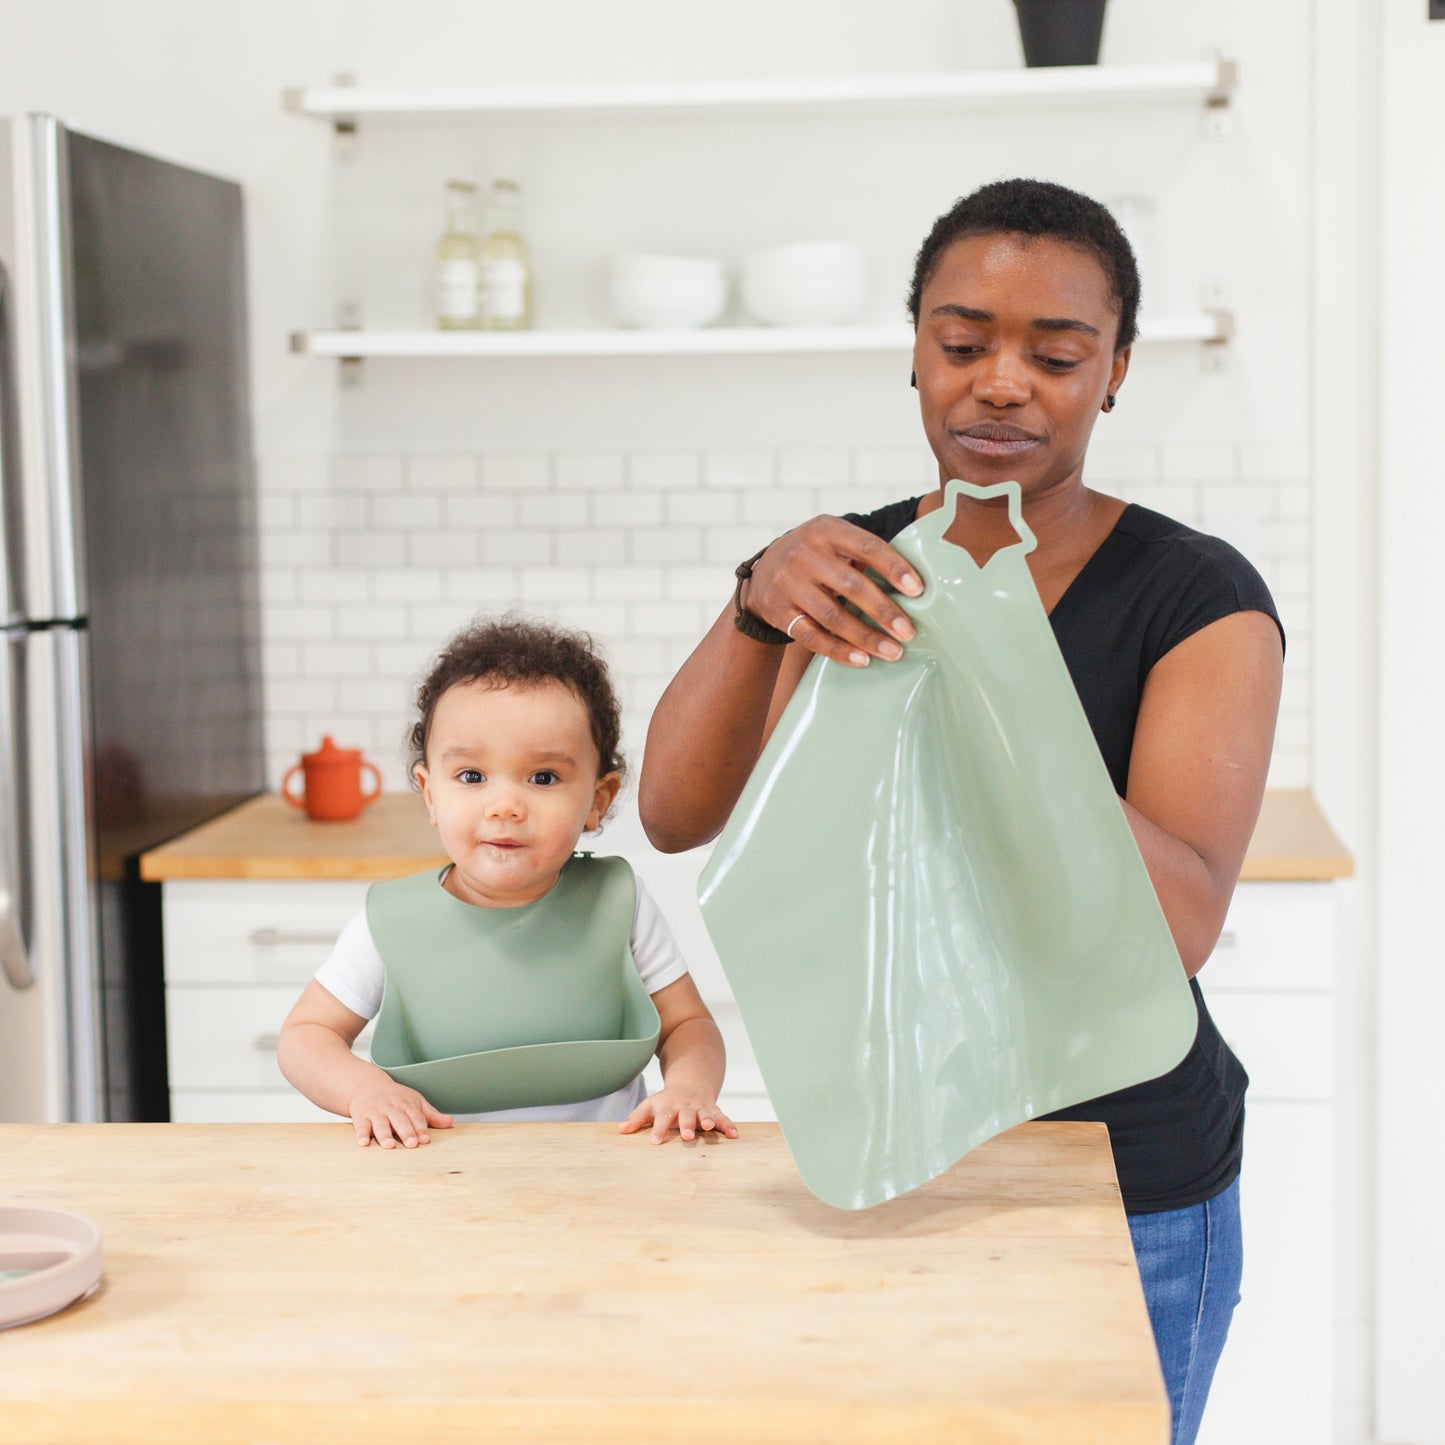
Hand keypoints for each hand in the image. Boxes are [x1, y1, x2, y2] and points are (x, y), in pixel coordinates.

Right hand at [347, 1081, 453, 1148]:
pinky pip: (361, 1126)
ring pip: (381, 1124)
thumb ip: (431, 1115)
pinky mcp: (361, 1117)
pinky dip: (362, 1134)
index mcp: (407, 1104)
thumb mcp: (415, 1102)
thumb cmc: (396, 1098)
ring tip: (389, 1145)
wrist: (368, 1086)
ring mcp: (376, 1112)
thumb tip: (450, 1122)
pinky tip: (363, 1143)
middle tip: (412, 1143)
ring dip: (385, 1134)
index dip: (421, 1129)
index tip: (425, 1139)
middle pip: (400, 1121)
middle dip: (406, 1132)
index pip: (416, 1117)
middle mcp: (392, 1108)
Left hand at [619, 1087, 739, 1143]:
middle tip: (686, 1136)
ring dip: (707, 1120)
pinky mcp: (713, 1111)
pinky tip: (734, 1135)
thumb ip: (637, 1118)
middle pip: (685, 1115)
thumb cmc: (665, 1102)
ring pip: (705, 1113)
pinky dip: (728, 1125)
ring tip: (709, 1127)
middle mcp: (685, 1106)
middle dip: (686, 1125)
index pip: (662, 1118)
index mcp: (668, 1106)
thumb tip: (620, 1131)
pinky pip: (722, 1118)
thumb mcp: (650, 1106)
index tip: (654, 1142)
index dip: (658, 1130)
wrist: (689, 1085)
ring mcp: (700, 1108)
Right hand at [743, 516, 922, 666]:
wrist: (763, 572)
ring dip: (866, 637)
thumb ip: (865, 554)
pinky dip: (838, 650)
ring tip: (892, 651)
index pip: (867, 547)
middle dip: (884, 611)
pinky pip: (812, 636)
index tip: (918, 591)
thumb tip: (915, 583)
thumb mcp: (833, 541)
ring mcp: (787, 583)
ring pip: (833, 616)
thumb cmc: (815, 557)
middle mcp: (803, 553)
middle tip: (909, 632)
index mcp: (825, 529)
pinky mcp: (777, 610)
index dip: (895, 568)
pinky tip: (861, 659)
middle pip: (851, 586)